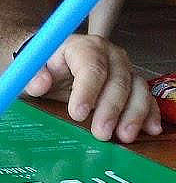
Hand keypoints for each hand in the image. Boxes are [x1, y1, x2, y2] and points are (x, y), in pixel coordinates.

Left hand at [24, 34, 161, 142]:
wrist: (52, 64)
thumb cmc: (42, 67)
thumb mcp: (31, 70)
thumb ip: (32, 75)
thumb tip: (40, 84)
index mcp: (83, 47)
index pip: (91, 66)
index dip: (87, 90)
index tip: (78, 113)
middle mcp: (109, 55)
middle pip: (117, 80)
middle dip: (111, 108)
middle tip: (101, 133)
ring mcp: (123, 69)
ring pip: (136, 88)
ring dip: (134, 114)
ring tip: (125, 136)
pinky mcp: (131, 84)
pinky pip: (145, 97)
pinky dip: (149, 113)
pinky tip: (150, 128)